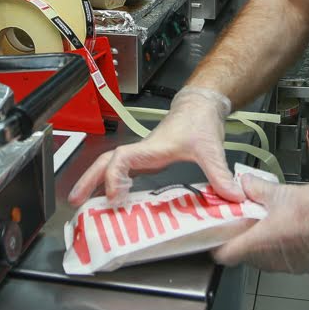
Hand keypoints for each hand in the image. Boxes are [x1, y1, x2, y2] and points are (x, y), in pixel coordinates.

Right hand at [69, 87, 242, 205]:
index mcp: (152, 148)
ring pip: (110, 166)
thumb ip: (220, 174)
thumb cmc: (199, 122)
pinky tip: (109, 200)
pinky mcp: (147, 160)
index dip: (115, 177)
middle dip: (88, 180)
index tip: (115, 196)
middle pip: (106, 163)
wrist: (200, 107)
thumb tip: (232, 196)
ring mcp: (143, 156)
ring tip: (82, 202)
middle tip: (75, 201)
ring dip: (94, 182)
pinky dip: (111, 184)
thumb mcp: (210, 149)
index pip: (122, 159)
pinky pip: (123, 172)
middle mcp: (142, 152)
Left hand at [212, 172, 308, 272]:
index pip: (223, 256)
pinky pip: (281, 259)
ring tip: (264, 221)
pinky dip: (278, 247)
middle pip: (242, 256)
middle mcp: (268, 261)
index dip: (216, 244)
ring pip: (262, 258)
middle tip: (241, 219)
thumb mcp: (279, 193)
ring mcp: (285, 266)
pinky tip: (285, 229)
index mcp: (257, 245)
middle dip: (240, 238)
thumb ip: (256, 189)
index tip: (217, 231)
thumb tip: (244, 182)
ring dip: (260, 243)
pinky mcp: (301, 266)